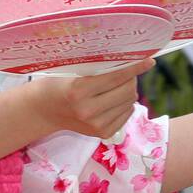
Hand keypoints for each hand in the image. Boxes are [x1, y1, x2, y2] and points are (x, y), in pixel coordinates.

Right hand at [28, 58, 154, 139]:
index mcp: (78, 91)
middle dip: (132, 77)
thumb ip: (97, 66)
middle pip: (127, 90)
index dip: (135, 67)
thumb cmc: (57, 83)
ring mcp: (96, 125)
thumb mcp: (72, 70)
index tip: (149, 60)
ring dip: (129, 89)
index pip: (116, 76)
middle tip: (127, 69)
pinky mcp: (102, 134)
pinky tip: (113, 98)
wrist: (43, 111)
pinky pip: (127, 113)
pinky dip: (125, 103)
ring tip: (117, 83)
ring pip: (129, 102)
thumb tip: (129, 58)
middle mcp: (88, 111)